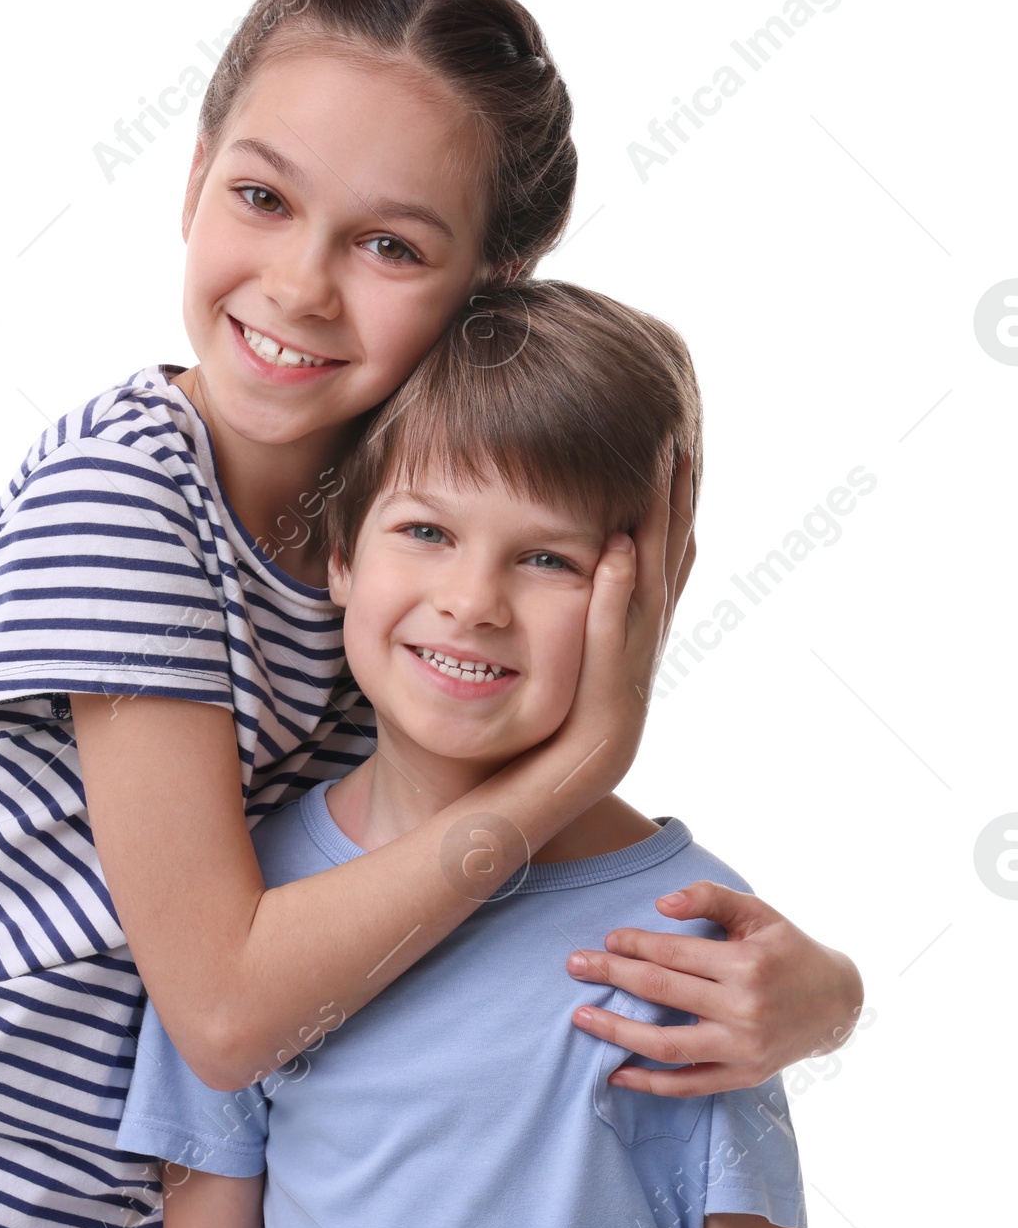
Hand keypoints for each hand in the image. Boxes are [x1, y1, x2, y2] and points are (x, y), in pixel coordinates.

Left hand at [533, 444, 696, 810]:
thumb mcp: (570, 651)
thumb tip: (588, 556)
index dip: (673, 503)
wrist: (556, 787)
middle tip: (680, 440)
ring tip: (661, 472)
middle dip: (675, 499)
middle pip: (668, 557)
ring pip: (650, 585)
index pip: (662, 552)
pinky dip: (616, 590)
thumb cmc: (547, 720)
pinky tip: (618, 547)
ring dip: (656, 527)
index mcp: (636, 627)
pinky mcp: (607, 690)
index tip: (677, 448)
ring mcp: (631, 665)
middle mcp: (643, 640)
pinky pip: (611, 632)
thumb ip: (584, 606)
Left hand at [567, 880, 865, 1094]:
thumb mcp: (757, 911)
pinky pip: (689, 1086)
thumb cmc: (786, 948)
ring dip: (617, 1032)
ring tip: (581, 1017)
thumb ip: (709, 897)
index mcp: (747, 964)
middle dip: (611, 976)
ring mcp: (744, 1048)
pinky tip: (616, 1074)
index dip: (633, 945)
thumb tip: (661, 904)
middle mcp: (745, 1009)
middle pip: (661, 992)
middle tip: (574, 966)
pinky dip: (650, 1084)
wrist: (836, 1002)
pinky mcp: (744, 1076)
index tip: (606, 941)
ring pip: (667, 1045)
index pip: (672, 954)